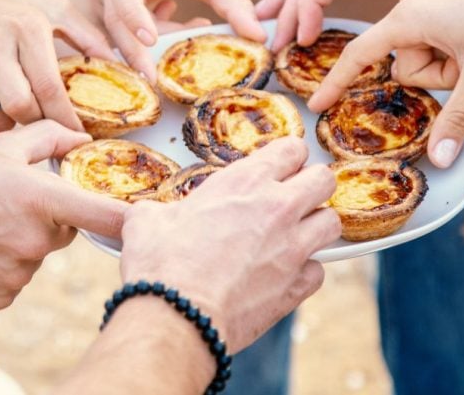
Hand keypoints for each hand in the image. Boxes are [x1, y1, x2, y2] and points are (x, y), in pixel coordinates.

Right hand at [0, 0, 114, 131]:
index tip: (78, 136)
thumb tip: (124, 64)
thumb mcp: (47, 8)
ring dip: (7, 121)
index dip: (67, 118)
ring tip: (8, 102)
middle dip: (35, 122)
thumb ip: (87, 34)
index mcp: (26, 27)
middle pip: (23, 109)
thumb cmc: (0, 10)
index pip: (51, 87)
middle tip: (40, 119)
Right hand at [0, 121, 127, 309]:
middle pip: (65, 232)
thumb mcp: (0, 147)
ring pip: (37, 256)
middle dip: (49, 219)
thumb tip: (82, 139)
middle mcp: (36, 241)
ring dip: (22, 243)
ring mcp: (18, 272)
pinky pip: (15, 280)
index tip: (145, 220)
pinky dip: (2, 267)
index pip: (106, 216)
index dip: (129, 219)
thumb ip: (48, 138)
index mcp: (43, 200)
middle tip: (12, 203)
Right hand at [92, 0, 264, 79]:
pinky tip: (180, 17)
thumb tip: (257, 36)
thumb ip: (231, 1)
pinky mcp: (109, 12)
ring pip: (121, 33)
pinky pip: (126, 36)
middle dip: (138, 51)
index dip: (133, 14)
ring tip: (197, 25)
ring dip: (158, 41)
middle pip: (114, 20)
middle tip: (160, 78)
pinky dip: (155, 36)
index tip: (152, 40)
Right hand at [118, 137, 339, 351]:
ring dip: (315, 226)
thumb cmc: (161, 262)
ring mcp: (293, 248)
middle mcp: (278, 208)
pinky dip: (305, 272)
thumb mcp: (147, 220)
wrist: (176, 316)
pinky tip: (283, 275)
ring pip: (332, 222)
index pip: (292, 148)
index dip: (287, 157)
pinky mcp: (296, 286)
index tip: (278, 168)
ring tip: (293, 236)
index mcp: (246, 181)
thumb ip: (153, 210)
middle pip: (324, 179)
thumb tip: (131, 213)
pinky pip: (319, 271)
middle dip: (312, 185)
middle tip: (292, 198)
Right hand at [308, 0, 463, 167]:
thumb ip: (456, 119)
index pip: (359, 55)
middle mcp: (407, 1)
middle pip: (404, 62)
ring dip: (446, 58)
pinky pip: (431, 29)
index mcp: (409, 17)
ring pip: (420, 48)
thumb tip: (438, 161)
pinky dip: (450, 40)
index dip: (336, 83)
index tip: (316, 103)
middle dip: (436, 74)